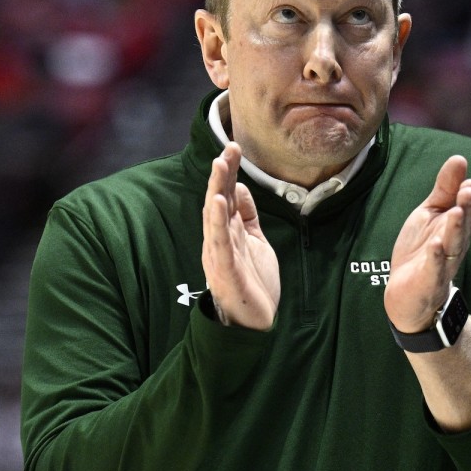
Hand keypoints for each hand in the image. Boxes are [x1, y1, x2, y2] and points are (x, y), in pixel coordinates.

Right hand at [202, 142, 280, 329]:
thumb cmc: (254, 283)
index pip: (226, 196)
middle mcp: (219, 240)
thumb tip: (240, 188)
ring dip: (218, 189)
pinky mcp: (226, 270)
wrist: (255, 324)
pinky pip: (221, 243)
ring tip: (220, 164)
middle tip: (229, 146)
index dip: (229, 172)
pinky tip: (219, 202)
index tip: (234, 146)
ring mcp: (220, 254)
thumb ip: (247, 217)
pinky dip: (218, 222)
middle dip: (223, 173)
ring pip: (216, 217)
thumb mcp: (254, 242)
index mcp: (227, 233)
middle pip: (218, 200)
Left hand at [384, 155, 470, 332]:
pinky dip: (436, 257)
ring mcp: (443, 263)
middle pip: (464, 224)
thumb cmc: (422, 250)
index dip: (470, 196)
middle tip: (467, 189)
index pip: (470, 209)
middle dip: (466, 207)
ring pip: (453, 245)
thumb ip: (445, 188)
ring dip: (455, 228)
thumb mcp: (431, 213)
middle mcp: (454, 244)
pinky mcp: (429, 280)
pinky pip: (435, 268)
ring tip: (455, 212)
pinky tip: (436, 245)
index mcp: (456, 227)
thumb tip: (460, 159)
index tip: (467, 180)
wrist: (406, 294)